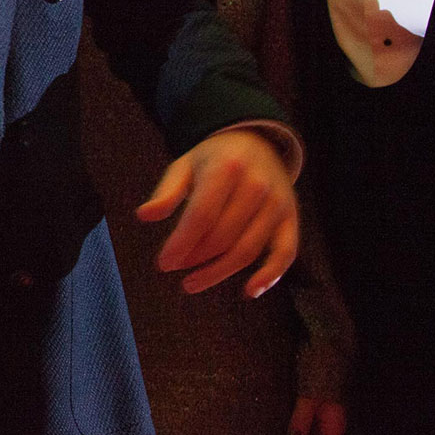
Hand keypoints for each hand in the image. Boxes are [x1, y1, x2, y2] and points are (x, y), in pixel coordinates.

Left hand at [137, 126, 297, 296]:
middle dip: (196, 257)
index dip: (181, 243)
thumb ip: (166, 192)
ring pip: (248, 249)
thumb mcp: (185, 166)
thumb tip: (143, 216)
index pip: (201, 215)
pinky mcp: (291, 219)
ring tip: (193, 282)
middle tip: (176, 267)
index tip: (163, 264)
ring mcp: (277, 204)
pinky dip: (270, 275)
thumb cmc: (213, 160)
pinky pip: (286, 253)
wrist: (257, 143)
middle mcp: (257, 185)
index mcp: (226, 168)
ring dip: (219, 272)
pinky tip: (250, 291)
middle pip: (223, 236)